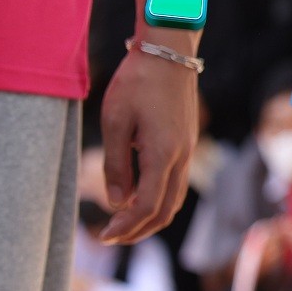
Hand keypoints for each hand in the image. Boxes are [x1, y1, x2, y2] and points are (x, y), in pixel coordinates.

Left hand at [95, 44, 197, 243]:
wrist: (168, 51)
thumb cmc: (137, 82)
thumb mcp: (115, 122)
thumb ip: (116, 164)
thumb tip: (118, 202)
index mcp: (164, 154)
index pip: (147, 206)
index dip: (126, 227)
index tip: (103, 236)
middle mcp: (182, 156)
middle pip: (165, 210)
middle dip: (138, 231)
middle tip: (110, 238)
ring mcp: (188, 150)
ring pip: (173, 199)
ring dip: (150, 218)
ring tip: (121, 225)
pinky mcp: (186, 142)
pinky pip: (175, 182)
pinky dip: (157, 199)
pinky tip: (134, 199)